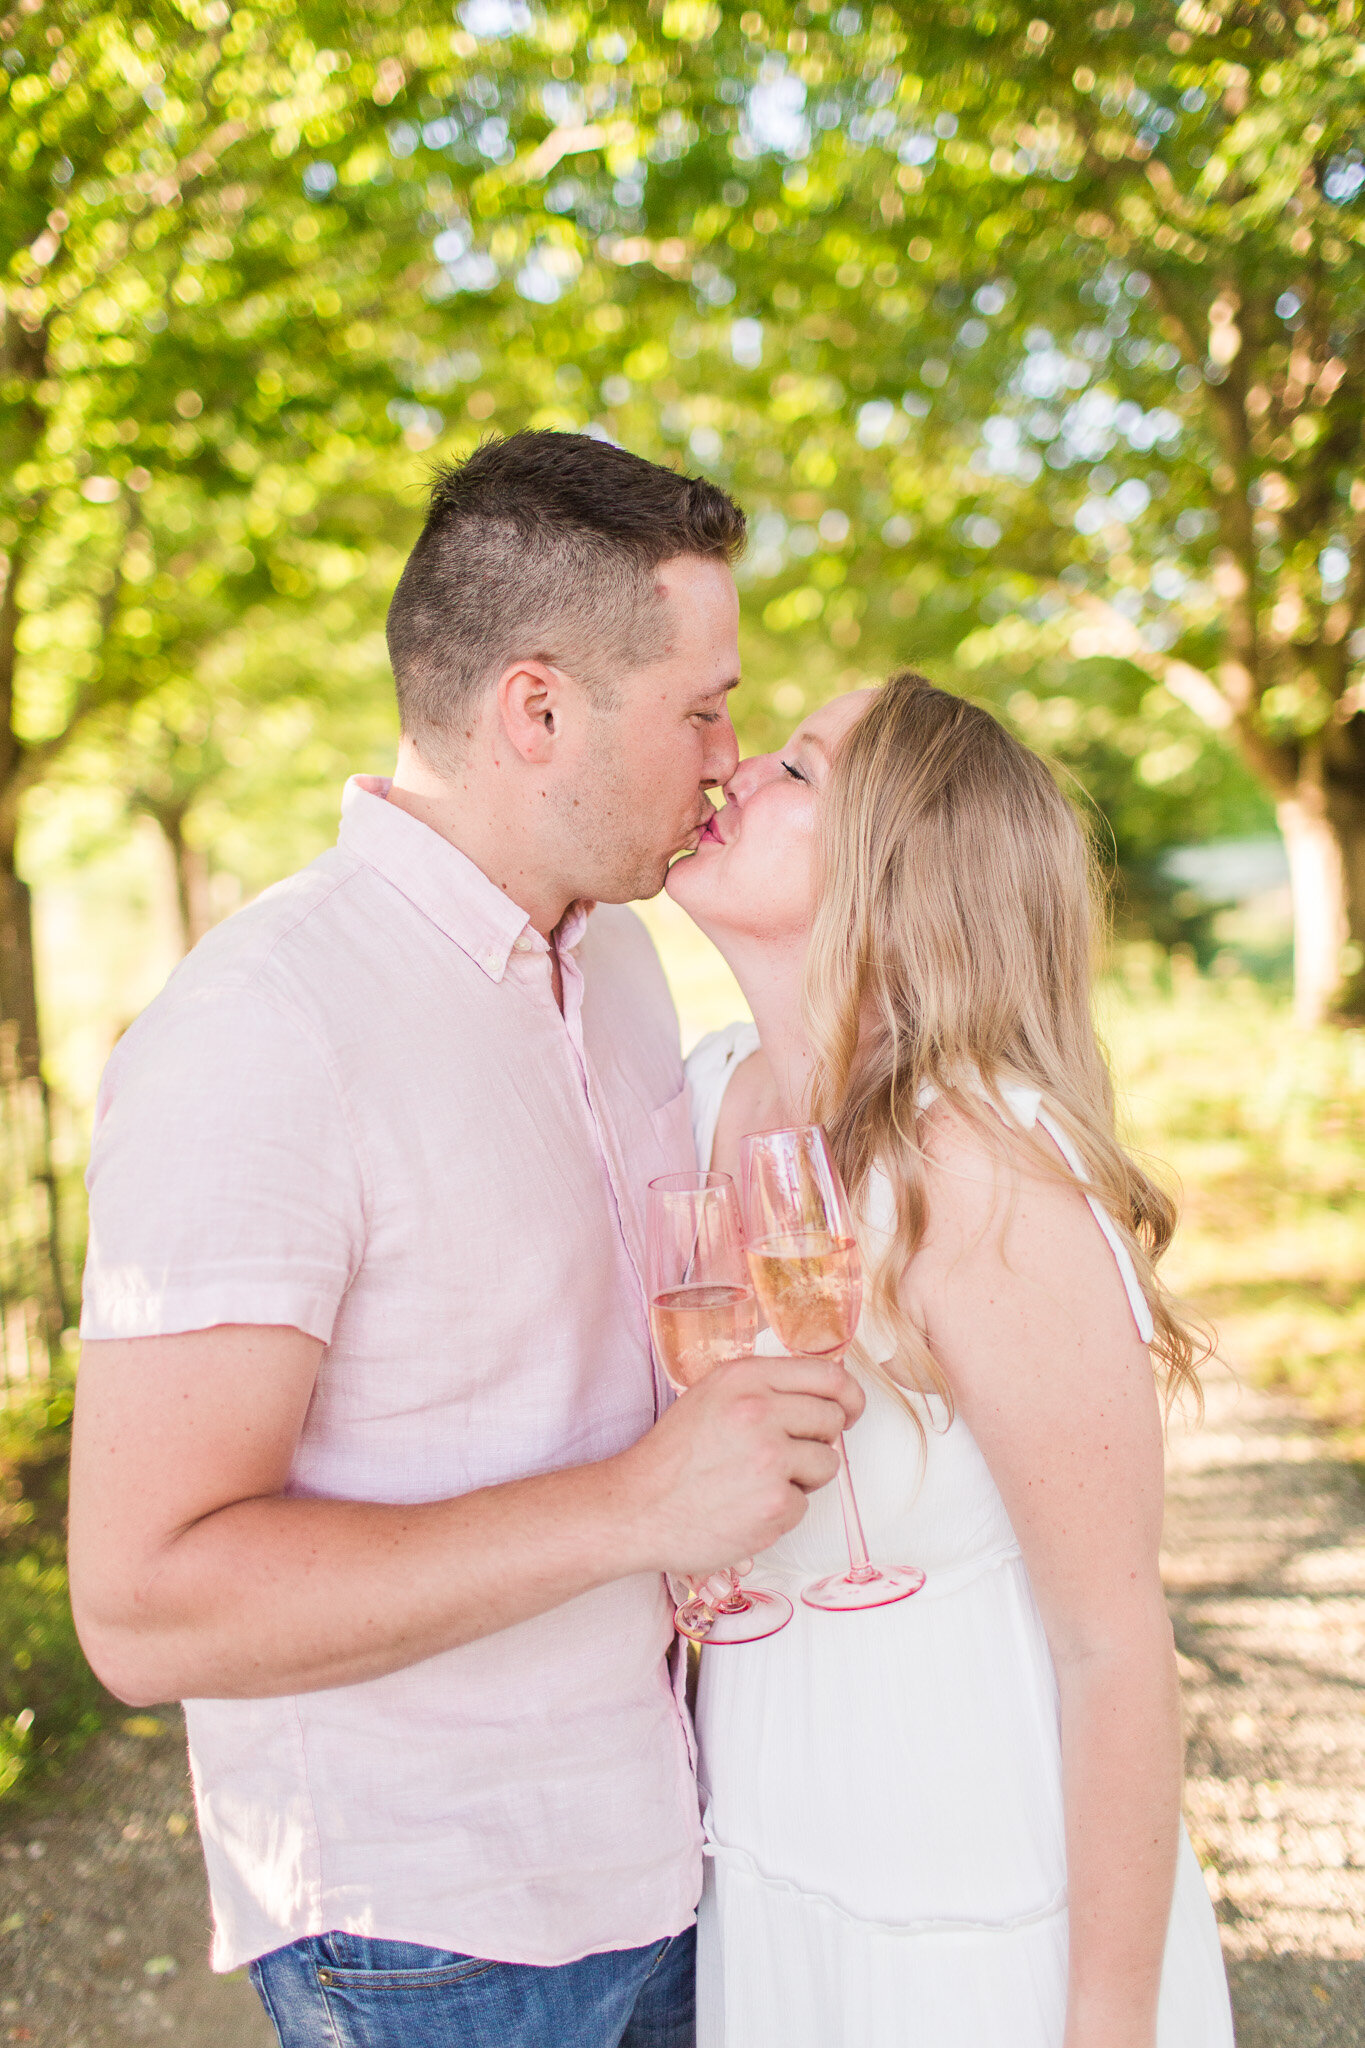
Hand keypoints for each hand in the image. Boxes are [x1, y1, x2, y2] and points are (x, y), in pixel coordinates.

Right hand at [616, 1354, 863, 1578]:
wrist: (638, 1508)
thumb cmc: (673, 1456)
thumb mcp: (712, 1396)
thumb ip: (762, 1387)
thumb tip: (821, 1393)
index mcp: (745, 1378)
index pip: (827, 1375)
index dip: (848, 1395)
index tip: (850, 1409)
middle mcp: (760, 1411)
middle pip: (832, 1419)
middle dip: (819, 1438)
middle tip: (788, 1453)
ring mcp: (770, 1460)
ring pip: (828, 1463)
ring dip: (804, 1476)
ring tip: (761, 1481)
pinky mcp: (776, 1505)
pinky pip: (806, 1504)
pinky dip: (783, 1510)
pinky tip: (748, 1507)